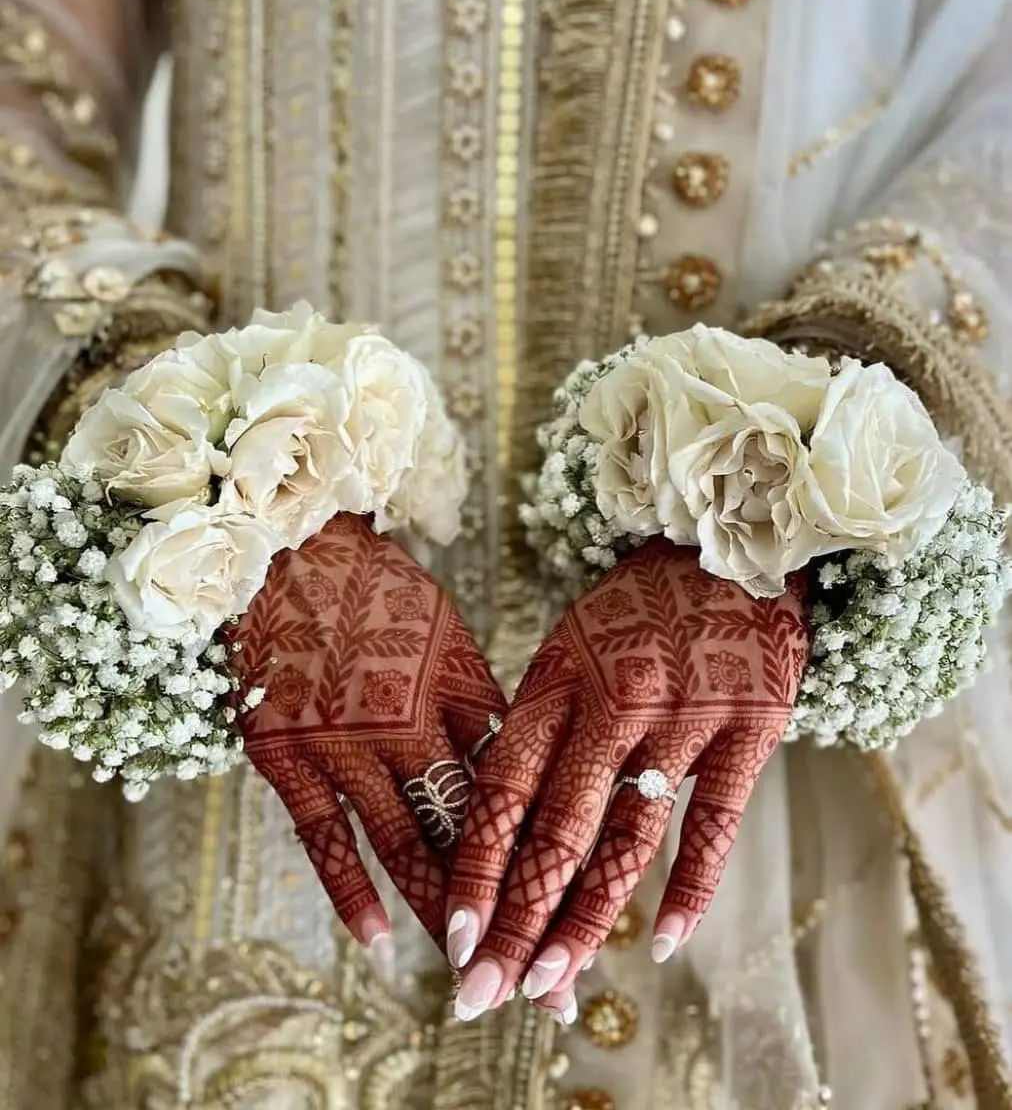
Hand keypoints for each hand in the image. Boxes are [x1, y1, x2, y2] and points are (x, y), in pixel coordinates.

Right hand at [227, 513, 506, 955]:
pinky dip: (352, 889)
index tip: (583, 912)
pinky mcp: (285, 751)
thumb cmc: (377, 591)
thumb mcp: (447, 635)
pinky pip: (324, 835)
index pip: (515, 789)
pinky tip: (379, 940)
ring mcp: (344, 740)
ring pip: (406, 843)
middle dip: (509, 909)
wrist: (284, 547)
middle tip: (545, 982)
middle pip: (471, 830)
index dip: (550, 854)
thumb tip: (522, 775)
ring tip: (474, 976)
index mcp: (457, 688)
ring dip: (442, 914)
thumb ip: (480, 705)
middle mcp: (408, 720)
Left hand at [445, 538, 808, 1019]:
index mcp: (556, 679)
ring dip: (587, 919)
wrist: (733, 546)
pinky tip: (661, 942)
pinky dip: (690, 887)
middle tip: (484, 994)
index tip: (453, 936)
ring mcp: (682, 715)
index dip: (478, 867)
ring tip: (553, 985)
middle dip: (517, 919)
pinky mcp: (748, 727)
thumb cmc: (635, 610)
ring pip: (628, 837)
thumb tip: (491, 825)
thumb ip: (539, 726)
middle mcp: (613, 700)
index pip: (503, 788)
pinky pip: (716, 823)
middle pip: (557, 829)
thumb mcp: (568, 647)